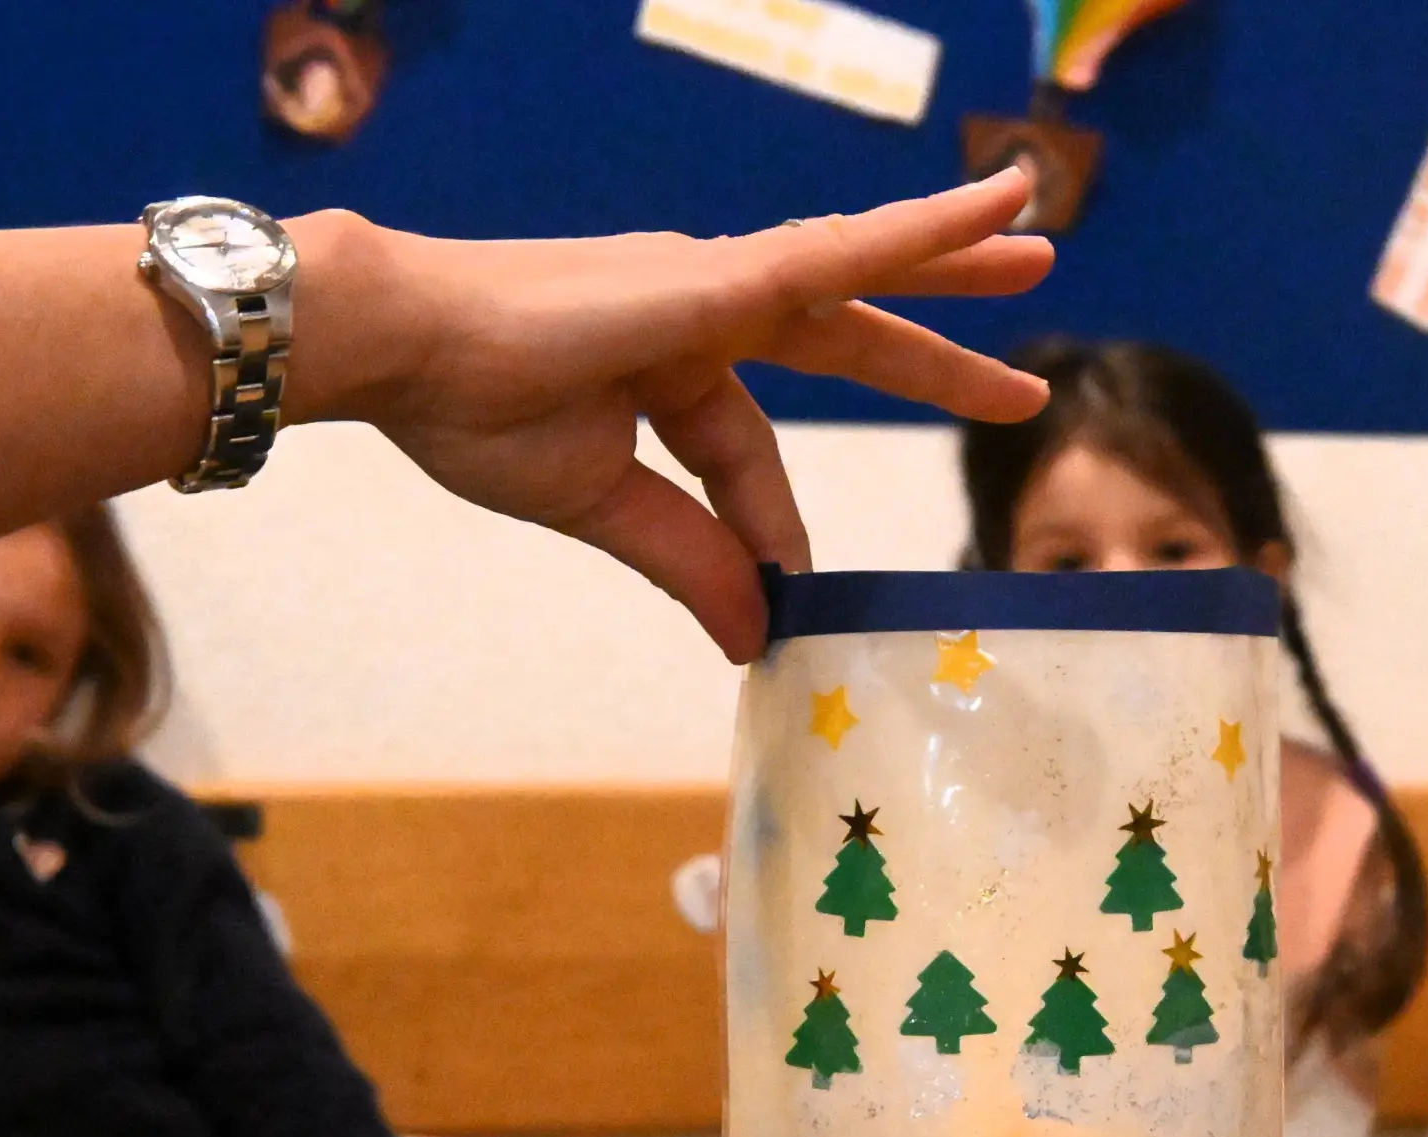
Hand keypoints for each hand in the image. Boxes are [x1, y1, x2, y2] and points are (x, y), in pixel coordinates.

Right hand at [303, 170, 1055, 661]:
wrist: (392, 347)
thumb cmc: (468, 409)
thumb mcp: (598, 502)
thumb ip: (685, 555)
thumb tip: (752, 635)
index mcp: (665, 360)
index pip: (743, 450)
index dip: (762, 530)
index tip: (772, 598)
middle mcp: (700, 306)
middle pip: (842, 327)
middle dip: (927, 351)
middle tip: (1014, 376)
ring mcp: (713, 279)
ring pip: (859, 270)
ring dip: (949, 257)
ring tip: (1034, 248)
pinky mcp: (722, 276)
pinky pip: (848, 253)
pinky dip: (923, 232)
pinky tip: (991, 211)